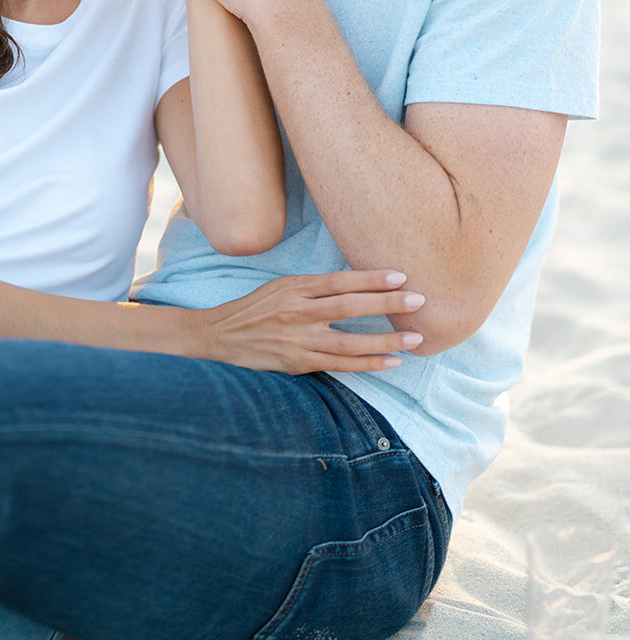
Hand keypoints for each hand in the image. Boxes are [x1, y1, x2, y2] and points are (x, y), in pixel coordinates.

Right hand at [196, 269, 425, 372]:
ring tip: (415, 337)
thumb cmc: (254, 308)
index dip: (371, 278)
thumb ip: (314, 287)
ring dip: (386, 339)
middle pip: (349, 307)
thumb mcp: (280, 286)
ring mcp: (298, 340)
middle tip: (419, 299)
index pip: (339, 280)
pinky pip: (339, 365)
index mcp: (294, 287)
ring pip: (350, 341)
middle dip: (387, 303)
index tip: (401, 274)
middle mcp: (297, 311)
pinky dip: (367, 363)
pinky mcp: (298, 363)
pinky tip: (391, 361)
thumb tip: (357, 284)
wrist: (219, 337)